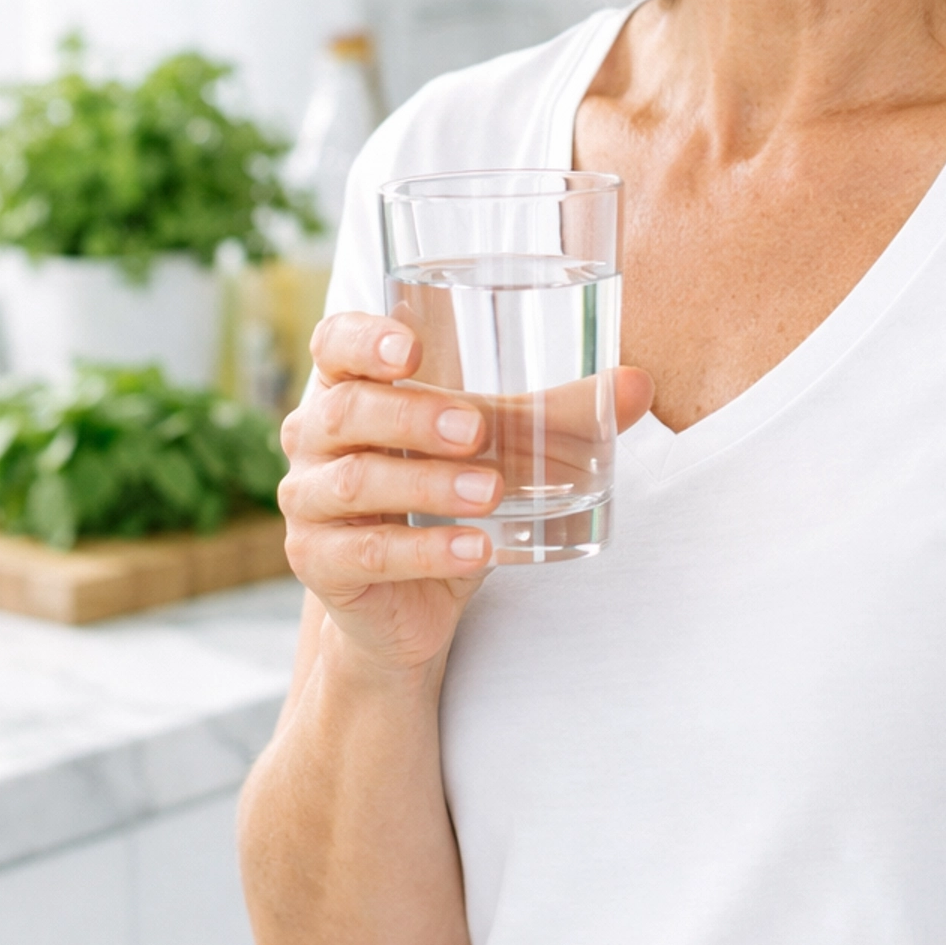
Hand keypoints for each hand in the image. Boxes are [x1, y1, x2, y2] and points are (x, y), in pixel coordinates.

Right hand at [278, 313, 652, 676]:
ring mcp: (307, 502)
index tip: (413, 349)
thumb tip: (637, 384)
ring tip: (491, 492)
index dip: (363, 340)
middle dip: (413, 415)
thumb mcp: (500, 451)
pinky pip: (365, 553)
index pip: (333, 343)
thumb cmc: (448, 500)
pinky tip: (476, 551)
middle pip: (347, 410)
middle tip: (478, 429)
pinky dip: (426, 551)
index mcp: (349, 387)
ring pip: (354, 481)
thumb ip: (559, 415)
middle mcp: (314, 437)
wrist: (409, 605)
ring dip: (427, 484)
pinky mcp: (318, 563)